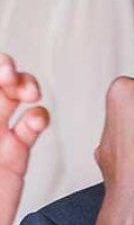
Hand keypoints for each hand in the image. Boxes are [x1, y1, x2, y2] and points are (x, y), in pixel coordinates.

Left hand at [0, 53, 48, 224]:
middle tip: (13, 77)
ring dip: (27, 89)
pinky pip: (30, 130)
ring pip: (16, 100)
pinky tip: (36, 123)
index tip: (2, 67)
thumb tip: (17, 123)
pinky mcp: (16, 157)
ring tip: (30, 94)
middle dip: (9, 74)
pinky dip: (38, 119)